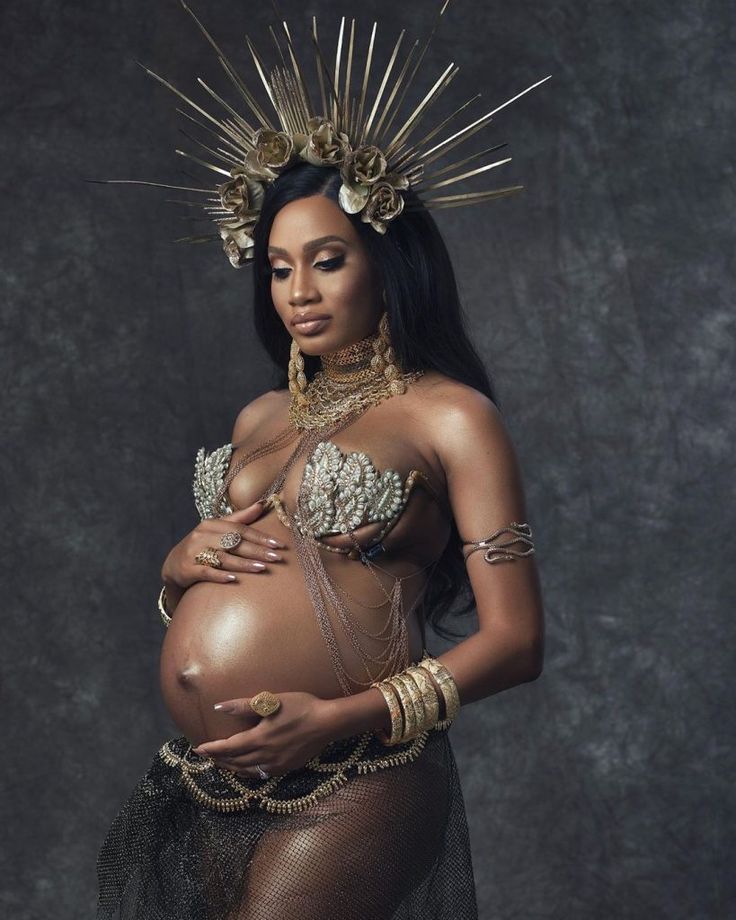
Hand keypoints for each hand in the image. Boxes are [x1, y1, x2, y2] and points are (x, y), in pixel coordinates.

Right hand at [161, 501, 286, 588]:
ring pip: (223, 558)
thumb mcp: (218, 529)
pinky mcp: (188, 569)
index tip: (278, 544)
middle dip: (257, 550)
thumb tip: (263, 503)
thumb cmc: (203, 545)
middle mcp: (202, 536)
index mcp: (211, 524)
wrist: (174, 565)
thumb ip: (240, 518)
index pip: (240, 529)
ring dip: (243, 564)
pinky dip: (220, 576)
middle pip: (234, 543)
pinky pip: (206, 572)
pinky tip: (234, 579)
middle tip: (276, 557)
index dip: (260, 537)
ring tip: (261, 568)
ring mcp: (194, 552)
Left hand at [192, 691, 336, 777]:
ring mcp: (276, 764)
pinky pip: (260, 774)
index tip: (198, 749)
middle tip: (206, 756)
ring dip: (232, 768)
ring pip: (247, 771)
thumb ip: (243, 706)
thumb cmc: (300, 707)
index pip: (228, 747)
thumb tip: (219, 707)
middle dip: (219, 760)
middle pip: (235, 762)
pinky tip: (246, 768)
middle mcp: (265, 755)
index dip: (212, 749)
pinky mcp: (287, 767)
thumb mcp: (271, 702)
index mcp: (259, 738)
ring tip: (222, 764)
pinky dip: (248, 772)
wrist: (327, 723)